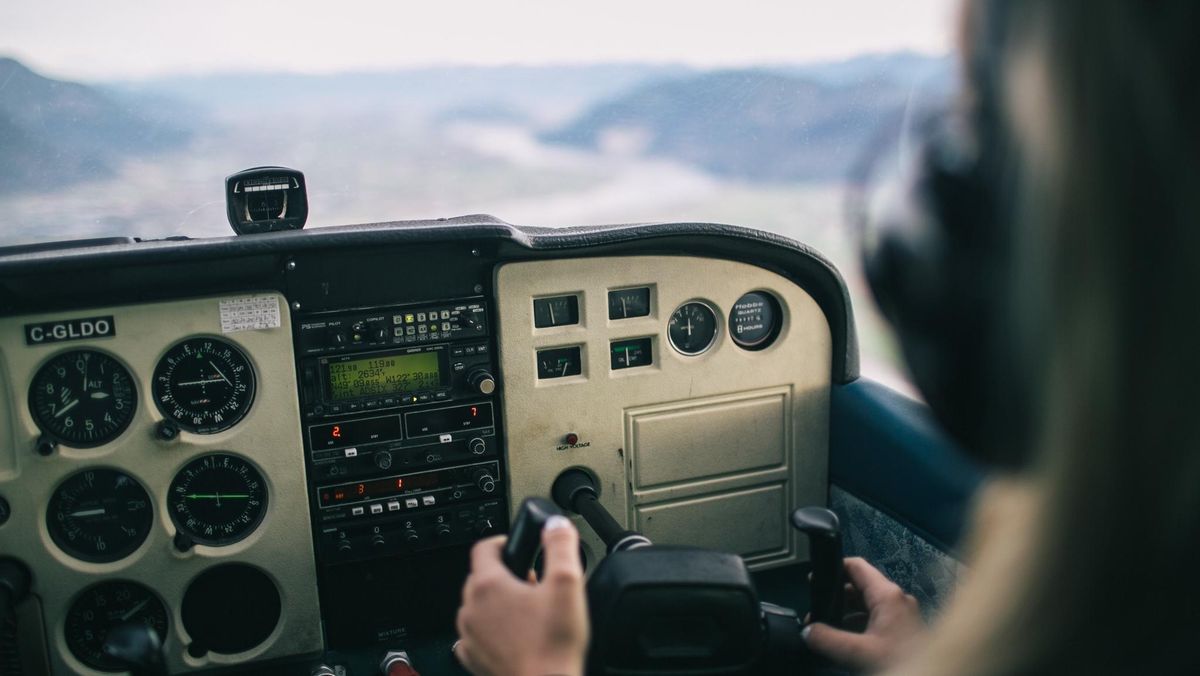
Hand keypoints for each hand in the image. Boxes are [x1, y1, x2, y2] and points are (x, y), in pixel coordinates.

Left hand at [455, 516, 588, 675]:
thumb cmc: (553, 645)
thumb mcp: (567, 584)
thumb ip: (561, 546)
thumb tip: (556, 525)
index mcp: (488, 585)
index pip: (484, 547)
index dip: (504, 541)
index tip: (518, 545)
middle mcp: (471, 609)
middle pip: (481, 576)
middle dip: (506, 574)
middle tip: (533, 583)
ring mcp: (470, 635)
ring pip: (478, 605)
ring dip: (498, 602)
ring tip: (528, 611)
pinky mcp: (473, 657)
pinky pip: (475, 634)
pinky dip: (491, 629)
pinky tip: (513, 634)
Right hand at [802, 557, 924, 670]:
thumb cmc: (902, 662)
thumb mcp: (859, 651)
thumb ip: (829, 640)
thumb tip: (808, 632)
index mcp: (888, 596)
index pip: (856, 566)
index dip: (834, 568)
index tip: (816, 577)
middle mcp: (897, 600)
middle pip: (860, 586)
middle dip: (836, 597)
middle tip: (817, 609)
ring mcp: (902, 614)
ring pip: (867, 604)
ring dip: (846, 613)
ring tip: (827, 628)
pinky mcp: (903, 629)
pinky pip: (875, 618)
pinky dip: (858, 624)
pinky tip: (847, 640)